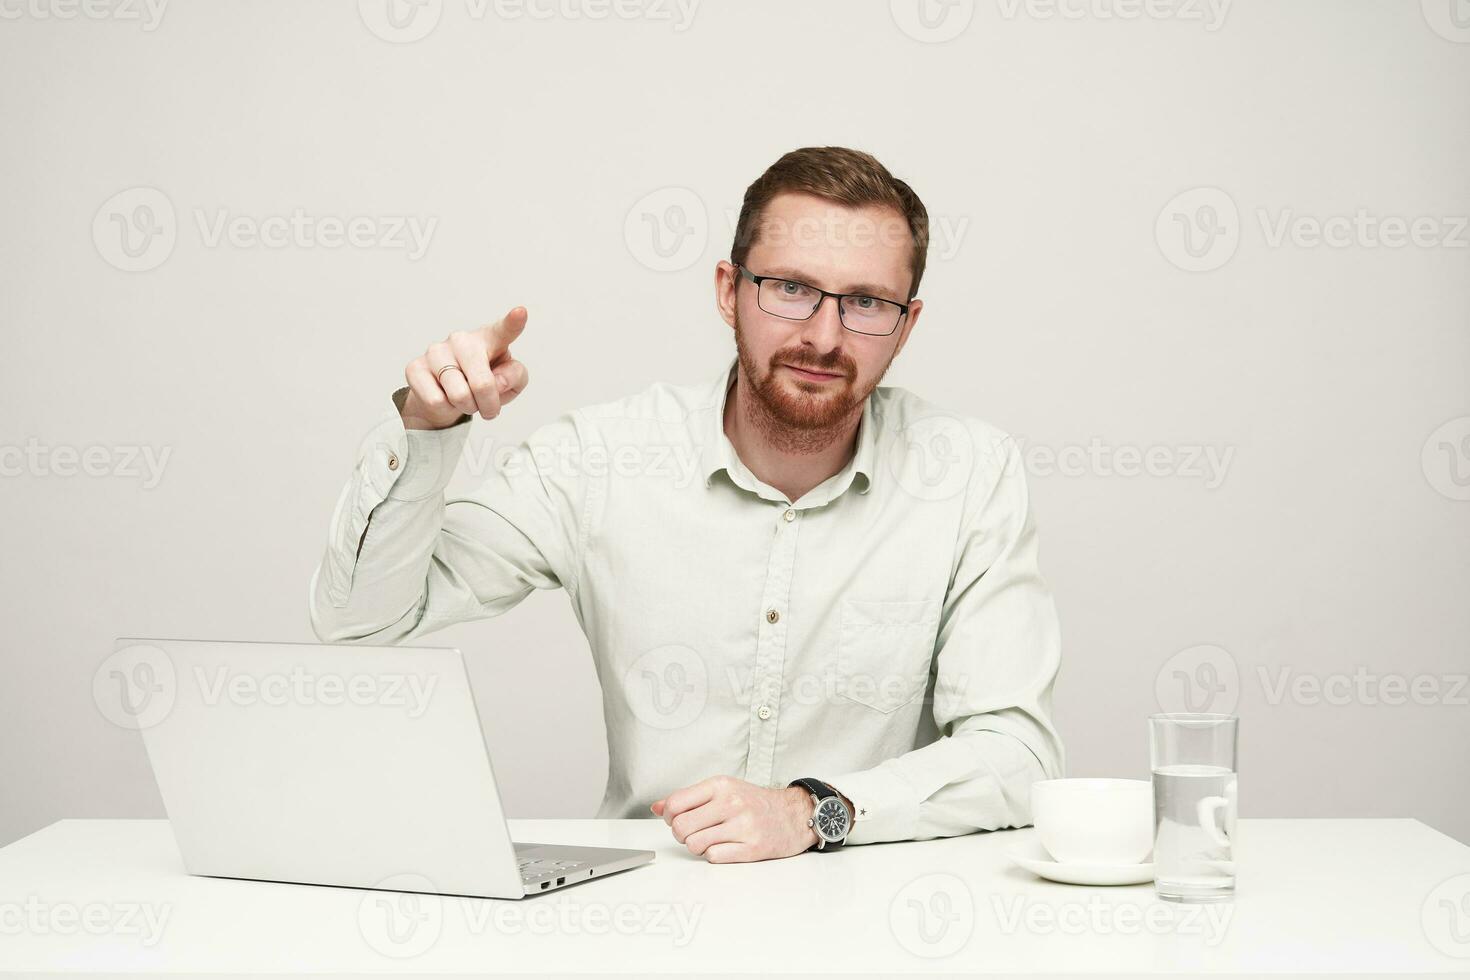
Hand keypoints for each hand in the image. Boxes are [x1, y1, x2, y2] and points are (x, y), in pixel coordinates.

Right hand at [401, 307, 530, 429]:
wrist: (446, 397)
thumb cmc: (483, 383)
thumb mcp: (509, 383)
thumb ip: (514, 378)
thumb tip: (498, 381)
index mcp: (489, 339)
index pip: (503, 330)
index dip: (513, 322)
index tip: (521, 313)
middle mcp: (462, 340)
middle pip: (482, 383)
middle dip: (489, 405)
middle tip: (488, 409)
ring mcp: (436, 351)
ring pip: (459, 396)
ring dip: (467, 408)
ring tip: (465, 400)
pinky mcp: (415, 367)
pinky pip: (436, 401)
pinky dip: (446, 409)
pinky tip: (444, 397)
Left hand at [650, 775, 816, 862]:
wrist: (793, 815)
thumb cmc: (755, 803)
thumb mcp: (723, 790)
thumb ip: (689, 798)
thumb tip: (657, 807)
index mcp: (720, 785)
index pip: (675, 803)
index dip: (669, 816)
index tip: (677, 819)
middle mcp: (731, 803)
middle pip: (681, 827)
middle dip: (682, 834)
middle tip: (695, 831)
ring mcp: (742, 826)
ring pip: (694, 844)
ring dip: (698, 846)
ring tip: (711, 839)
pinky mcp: (751, 848)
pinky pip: (713, 857)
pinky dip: (714, 855)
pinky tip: (726, 847)